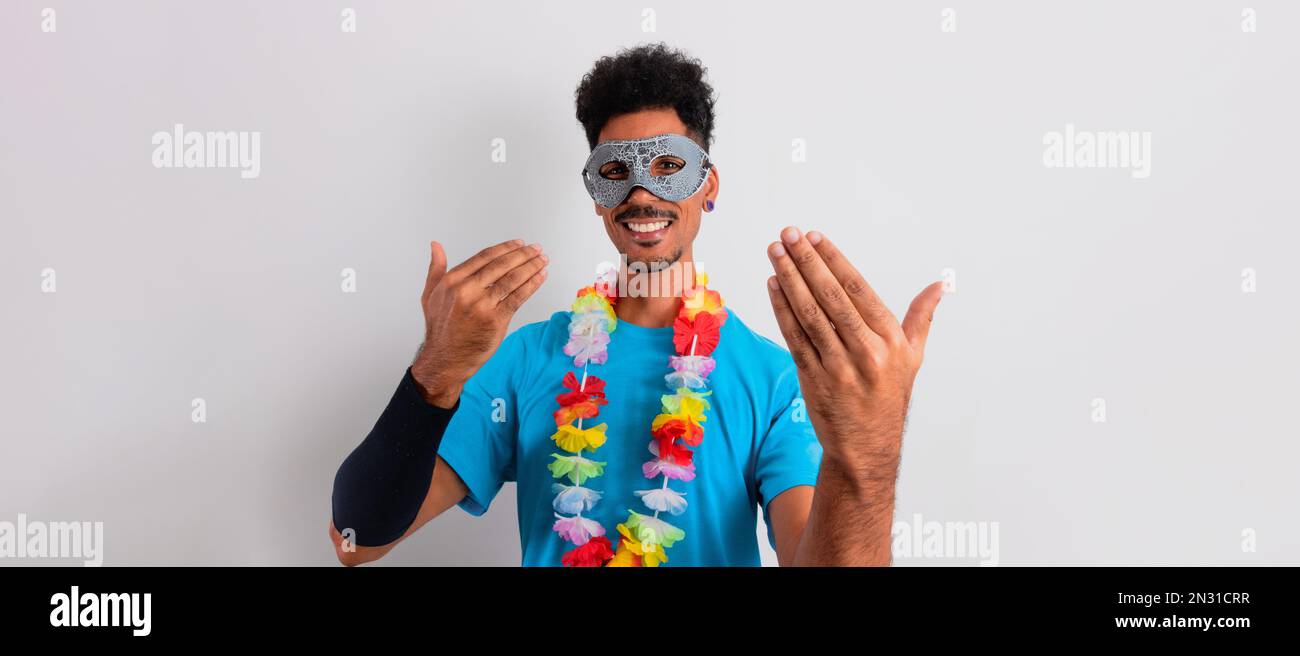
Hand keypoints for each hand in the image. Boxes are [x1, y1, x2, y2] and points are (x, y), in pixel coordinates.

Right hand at [411, 239, 547, 406]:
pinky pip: (518, 298)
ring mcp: (482, 305)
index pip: (485, 257)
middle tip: (537, 249)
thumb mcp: (431, 295)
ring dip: (531, 267)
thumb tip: (436, 245)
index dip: (505, 248)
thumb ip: (436, 269)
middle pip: (501, 265)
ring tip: (543, 261)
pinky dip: (532, 285)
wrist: (446, 359)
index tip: (519, 244)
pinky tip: (540, 277)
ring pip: (512, 280)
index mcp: (452, 281)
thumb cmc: (441, 328)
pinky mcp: (496, 320)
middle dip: (523, 255)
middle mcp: (467, 290)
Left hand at [764, 226, 942, 475]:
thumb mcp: (913, 357)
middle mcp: (866, 352)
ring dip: (788, 280)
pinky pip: (795, 338)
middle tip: (788, 235)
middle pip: (830, 297)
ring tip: (775, 253)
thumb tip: (940, 285)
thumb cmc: (888, 397)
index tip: (815, 237)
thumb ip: (921, 317)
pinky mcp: (814, 379)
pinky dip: (782, 310)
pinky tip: (772, 286)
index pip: (858, 290)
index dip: (834, 261)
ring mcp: (838, 367)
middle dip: (806, 262)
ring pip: (810, 314)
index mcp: (891, 341)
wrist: (867, 448)